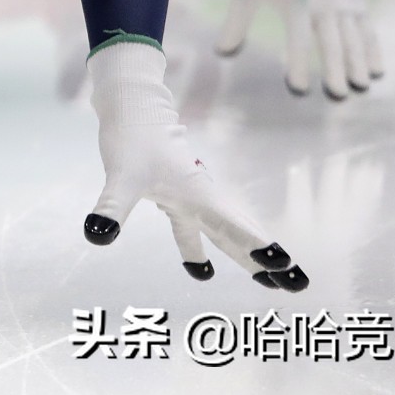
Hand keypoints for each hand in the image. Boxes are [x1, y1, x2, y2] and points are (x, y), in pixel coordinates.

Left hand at [83, 41, 307, 289]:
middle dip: (264, 260)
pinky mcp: (176, 195)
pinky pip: (199, 228)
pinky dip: (207, 247)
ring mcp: (190, 197)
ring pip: (222, 232)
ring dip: (242, 257)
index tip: (282, 266)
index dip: (257, 247)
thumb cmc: (131, 139)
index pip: (233, 227)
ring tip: (265, 282)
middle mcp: (200, 198)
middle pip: (238, 235)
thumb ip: (111, 208)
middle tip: (297, 285)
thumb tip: (97, 235)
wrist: (132, 108)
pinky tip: (200, 268)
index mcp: (198, 195)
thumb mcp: (119, 178)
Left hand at [215, 0, 381, 98]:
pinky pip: (368, 30)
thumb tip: (222, 53)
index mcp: (294, 2)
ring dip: (357, 64)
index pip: (298, 38)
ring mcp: (343, 4)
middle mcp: (323, 5)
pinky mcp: (358, 3)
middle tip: (337, 96)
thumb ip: (236, 21)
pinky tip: (375, 72)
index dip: (298, 64)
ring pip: (353, 39)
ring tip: (359, 88)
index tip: (299, 88)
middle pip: (331, 42)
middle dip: (335, 70)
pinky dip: (373, 50)